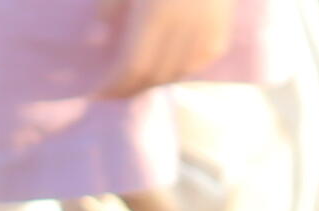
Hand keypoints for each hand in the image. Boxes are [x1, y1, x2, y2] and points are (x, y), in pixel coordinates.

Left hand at [99, 0, 233, 95]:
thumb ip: (111, 6)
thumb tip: (98, 39)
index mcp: (155, 15)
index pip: (132, 67)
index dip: (114, 86)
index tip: (97, 94)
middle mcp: (182, 28)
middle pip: (153, 75)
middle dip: (130, 89)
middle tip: (114, 92)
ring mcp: (205, 31)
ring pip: (177, 72)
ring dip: (154, 82)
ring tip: (137, 83)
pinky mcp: (221, 30)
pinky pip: (199, 61)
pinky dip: (181, 70)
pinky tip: (168, 68)